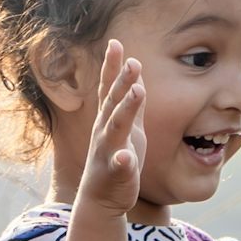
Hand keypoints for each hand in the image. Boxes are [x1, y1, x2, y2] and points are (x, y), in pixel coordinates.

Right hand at [79, 39, 146, 217]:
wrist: (102, 198)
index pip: (109, 88)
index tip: (115, 43)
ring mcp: (108, 151)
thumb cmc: (116, 159)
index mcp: (109, 119)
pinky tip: (127, 156)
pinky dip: (122, 160)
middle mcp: (105, 131)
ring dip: (126, 109)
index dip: (112, 66)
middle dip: (122, 82)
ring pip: (116, 127)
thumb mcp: (128, 128)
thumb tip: (136, 77)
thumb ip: (131, 104)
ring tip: (138, 92)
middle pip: (113, 102)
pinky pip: (119, 166)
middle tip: (133, 61)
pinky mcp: (115, 173)